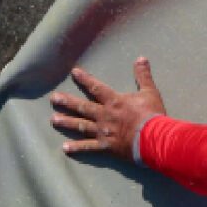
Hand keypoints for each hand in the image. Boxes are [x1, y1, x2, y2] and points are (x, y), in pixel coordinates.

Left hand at [50, 58, 166, 161]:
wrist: (153, 139)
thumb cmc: (152, 116)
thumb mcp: (149, 92)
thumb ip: (143, 76)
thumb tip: (141, 58)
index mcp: (114, 101)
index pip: (96, 88)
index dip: (85, 79)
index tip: (74, 73)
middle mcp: (104, 115)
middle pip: (82, 107)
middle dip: (67, 102)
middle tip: (53, 98)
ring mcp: (103, 131)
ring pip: (81, 126)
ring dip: (67, 122)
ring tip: (53, 120)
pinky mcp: (105, 147)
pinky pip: (88, 147)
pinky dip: (77, 148)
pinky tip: (65, 148)